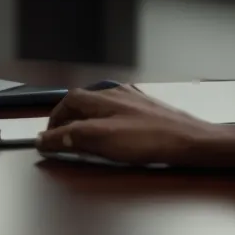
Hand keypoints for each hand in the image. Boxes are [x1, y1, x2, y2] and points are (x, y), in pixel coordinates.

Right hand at [36, 84, 234, 167]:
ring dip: (86, 118)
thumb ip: (71, 137)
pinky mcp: (148, 109)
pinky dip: (107, 119)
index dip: (53, 121)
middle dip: (67, 118)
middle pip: (82, 101)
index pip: (67, 103)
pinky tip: (113, 128)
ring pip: (101, 104)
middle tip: (61, 138)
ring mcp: (133, 100)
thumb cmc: (147, 141)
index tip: (47, 138)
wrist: (189, 141)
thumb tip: (45, 138)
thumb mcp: (101, 140)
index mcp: (101, 98)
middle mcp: (115, 93)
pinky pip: (119, 110)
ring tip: (82, 134)